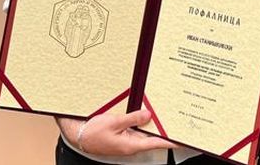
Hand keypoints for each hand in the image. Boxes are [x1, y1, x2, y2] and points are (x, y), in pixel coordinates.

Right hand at [58, 111, 175, 156]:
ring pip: (145, 133)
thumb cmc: (92, 132)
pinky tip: (147, 116)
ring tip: (166, 119)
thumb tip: (148, 115)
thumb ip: (132, 118)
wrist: (78, 135)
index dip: (170, 141)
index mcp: (131, 145)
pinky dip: (143, 124)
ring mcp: (127, 141)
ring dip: (154, 126)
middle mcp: (131, 145)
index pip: (156, 143)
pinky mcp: (122, 136)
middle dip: (165, 131)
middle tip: (178, 125)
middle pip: (153, 138)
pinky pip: (136, 130)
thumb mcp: (114, 122)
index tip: (182, 140)